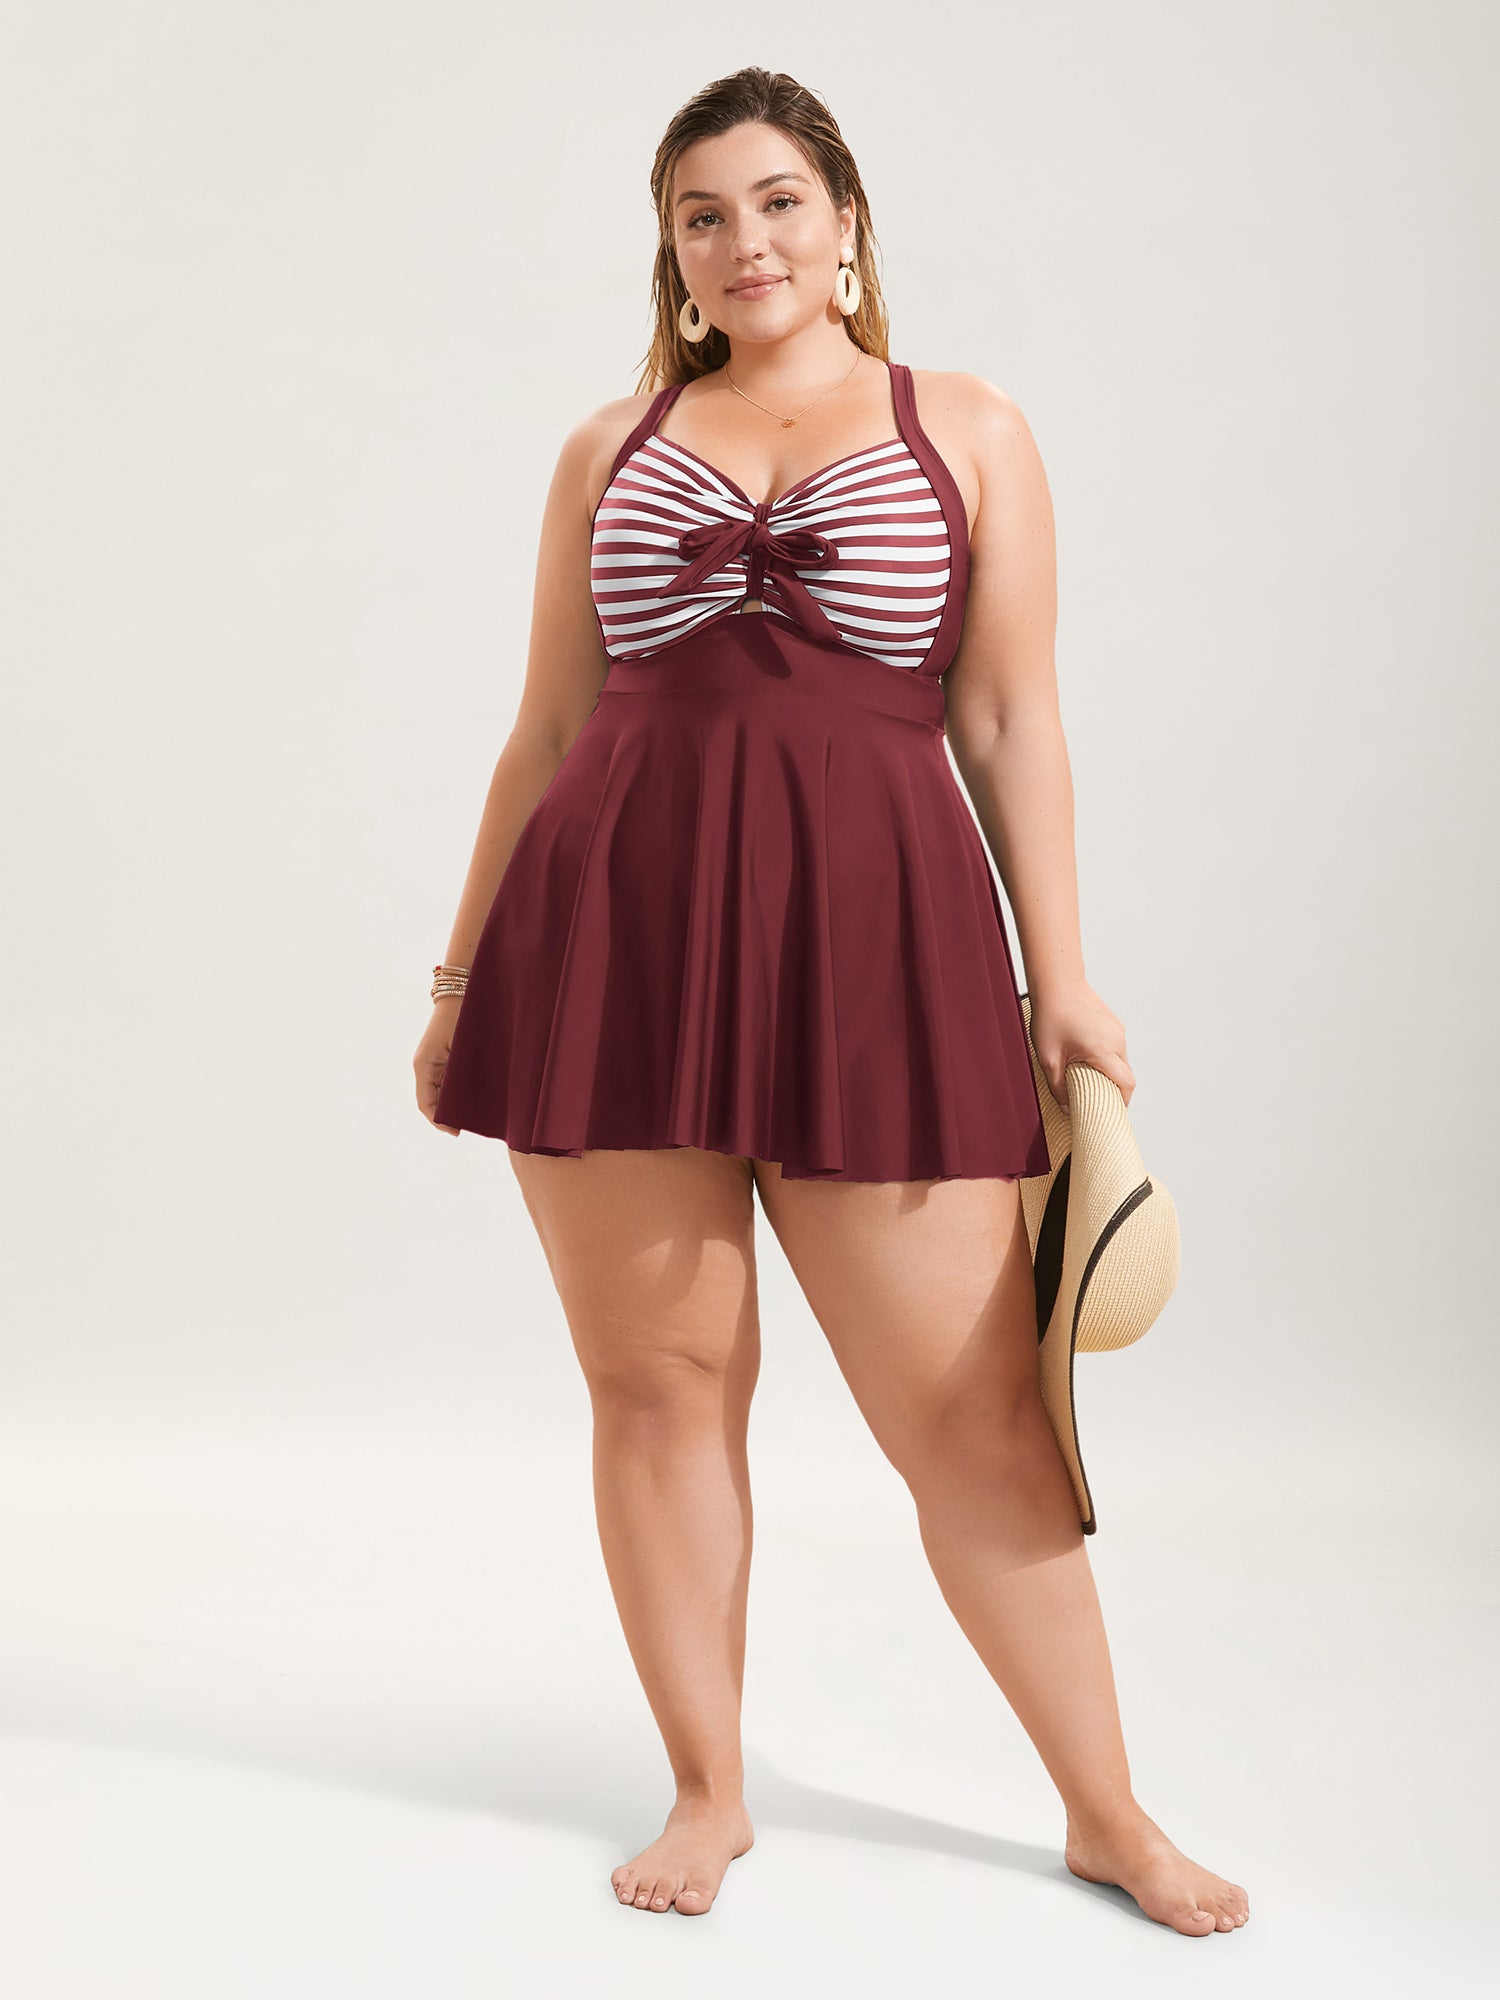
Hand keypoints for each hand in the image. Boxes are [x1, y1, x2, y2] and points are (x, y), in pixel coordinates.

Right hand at [414, 998, 463, 1133]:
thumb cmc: (462, 1017)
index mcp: (424, 1066)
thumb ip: (458, 1078)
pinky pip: (445, 1080)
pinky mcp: (441, 1056)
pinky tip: (474, 1097)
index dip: (439, 1122)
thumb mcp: (460, 1051)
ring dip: (453, 1104)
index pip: (426, 1104)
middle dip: (448, 1116)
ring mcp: (432, 1060)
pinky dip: (456, 1091)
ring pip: (440, 1091)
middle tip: (469, 1126)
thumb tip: (460, 1105)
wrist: (462, 990)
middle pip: (433, 1100)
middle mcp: (424, 1066)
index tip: (456, 1133)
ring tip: (474, 1115)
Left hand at [1026, 980, 1134, 1109]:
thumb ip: (1059, 1088)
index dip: (1122, 1102)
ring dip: (1110, 1073)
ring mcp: (1117, 1030)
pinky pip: (1116, 1048)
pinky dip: (1108, 1059)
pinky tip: (1087, 1058)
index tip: (1111, 1113)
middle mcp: (1117, 1040)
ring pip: (1121, 1061)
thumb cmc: (1051, 1016)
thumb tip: (1067, 1109)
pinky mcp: (1113, 1024)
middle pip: (1126, 1075)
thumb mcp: (1049, 1059)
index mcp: (1104, 1050)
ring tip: (1089, 1078)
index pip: (1126, 1084)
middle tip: (1097, 1101)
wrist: (1056, 983)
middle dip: (1115, 1090)